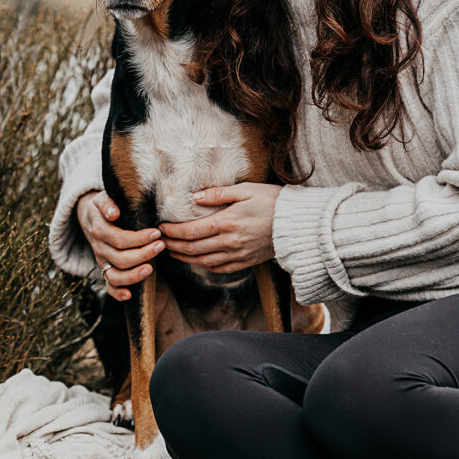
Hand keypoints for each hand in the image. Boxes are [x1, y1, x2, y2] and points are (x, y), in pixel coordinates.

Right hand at [75, 190, 164, 300]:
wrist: (90, 218)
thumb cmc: (104, 206)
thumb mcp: (102, 198)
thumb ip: (107, 203)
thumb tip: (113, 214)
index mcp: (99, 230)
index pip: (119, 239)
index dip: (139, 238)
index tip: (156, 233)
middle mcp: (100, 248)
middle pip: (120, 258)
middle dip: (143, 254)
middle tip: (161, 246)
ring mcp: (102, 261)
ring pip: (114, 276)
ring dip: (133, 276)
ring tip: (151, 269)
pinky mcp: (105, 270)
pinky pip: (108, 286)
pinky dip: (117, 293)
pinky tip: (130, 295)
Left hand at [159, 183, 281, 272]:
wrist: (298, 223)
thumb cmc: (273, 201)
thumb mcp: (246, 190)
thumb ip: (217, 194)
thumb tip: (193, 197)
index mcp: (227, 222)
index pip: (190, 231)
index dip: (172, 231)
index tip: (161, 227)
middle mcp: (230, 242)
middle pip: (192, 249)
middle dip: (173, 246)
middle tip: (161, 241)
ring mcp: (238, 254)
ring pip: (203, 262)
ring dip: (185, 258)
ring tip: (173, 252)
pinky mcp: (247, 262)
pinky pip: (220, 268)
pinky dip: (205, 266)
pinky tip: (198, 261)